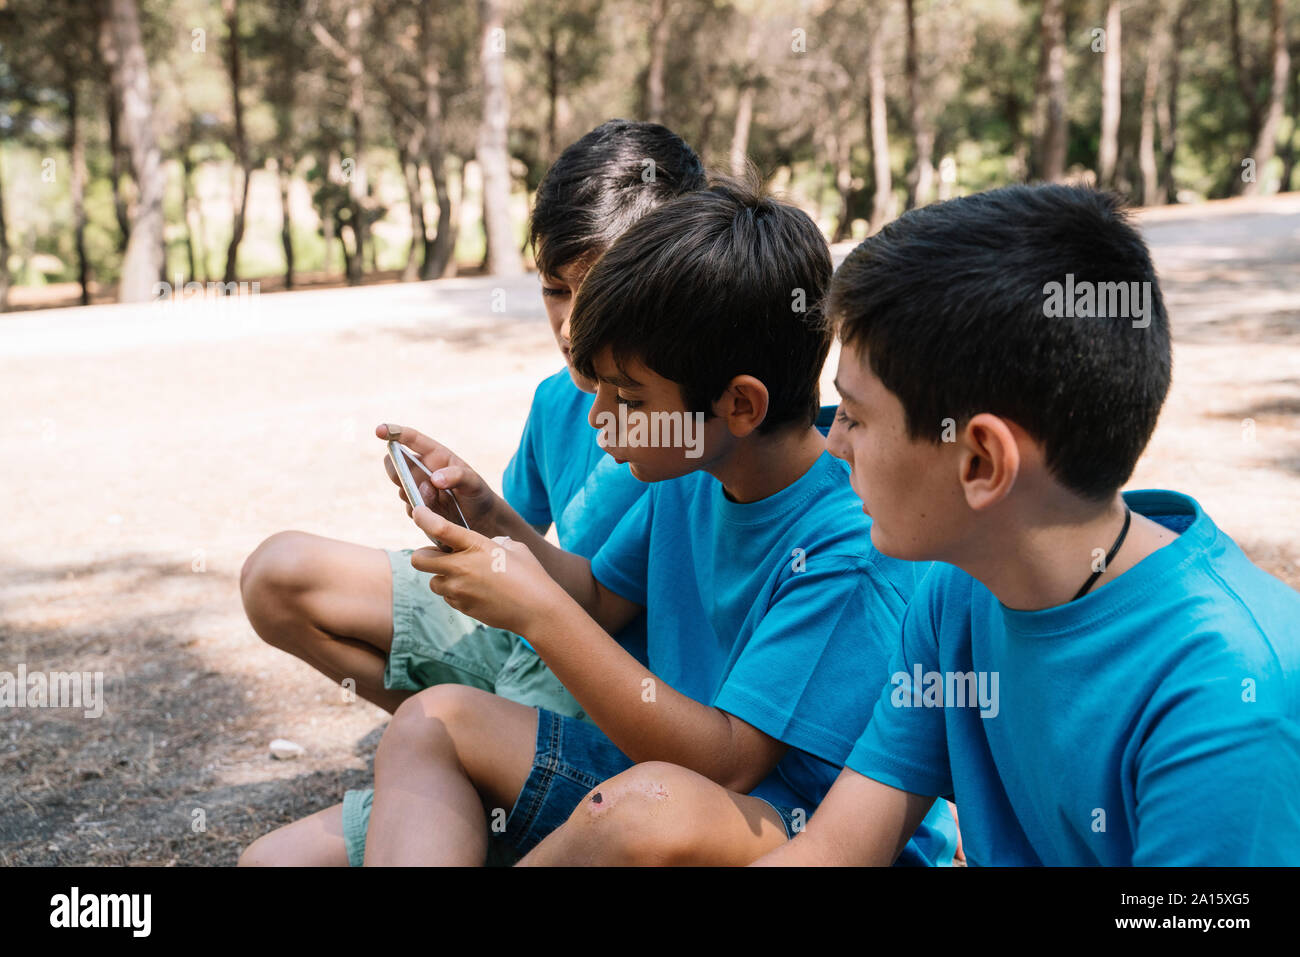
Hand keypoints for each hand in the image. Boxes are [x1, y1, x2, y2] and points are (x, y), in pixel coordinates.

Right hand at [377, 423, 499, 532]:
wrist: (480, 520)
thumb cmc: (477, 493)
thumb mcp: (473, 482)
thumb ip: (457, 476)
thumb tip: (434, 480)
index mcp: (435, 455)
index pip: (412, 439)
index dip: (394, 432)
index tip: (380, 431)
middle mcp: (422, 470)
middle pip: (396, 464)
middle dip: (396, 470)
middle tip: (409, 479)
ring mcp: (418, 489)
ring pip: (402, 489)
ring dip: (416, 494)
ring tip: (438, 498)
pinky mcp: (417, 507)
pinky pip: (409, 508)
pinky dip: (420, 511)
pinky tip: (437, 512)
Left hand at [409, 505, 569, 636]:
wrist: (537, 610)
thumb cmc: (530, 574)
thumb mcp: (512, 547)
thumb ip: (491, 542)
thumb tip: (484, 546)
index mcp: (475, 545)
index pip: (438, 528)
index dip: (423, 517)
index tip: (419, 512)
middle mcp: (461, 568)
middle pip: (419, 559)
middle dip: (424, 555)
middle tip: (439, 555)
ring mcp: (459, 590)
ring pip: (433, 581)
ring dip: (442, 576)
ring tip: (464, 576)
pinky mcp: (462, 607)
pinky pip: (447, 597)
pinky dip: (455, 592)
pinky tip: (476, 590)